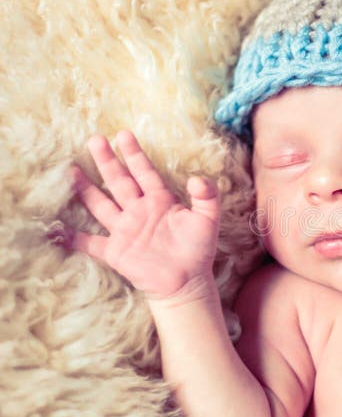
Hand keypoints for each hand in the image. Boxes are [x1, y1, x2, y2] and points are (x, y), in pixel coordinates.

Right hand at [58, 130, 220, 299]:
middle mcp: (139, 211)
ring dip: (86, 189)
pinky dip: (74, 238)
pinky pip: (90, 243)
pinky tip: (56, 229)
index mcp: (160, 200)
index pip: (145, 172)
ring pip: (101, 204)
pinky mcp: (115, 252)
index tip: (123, 134)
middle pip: (119, 181)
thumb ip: (208, 197)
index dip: (134, 154)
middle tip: (94, 139)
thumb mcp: (208, 220)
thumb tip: (198, 179)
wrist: (187, 282)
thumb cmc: (199, 250)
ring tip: (71, 170)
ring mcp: (125, 230)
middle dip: (107, 161)